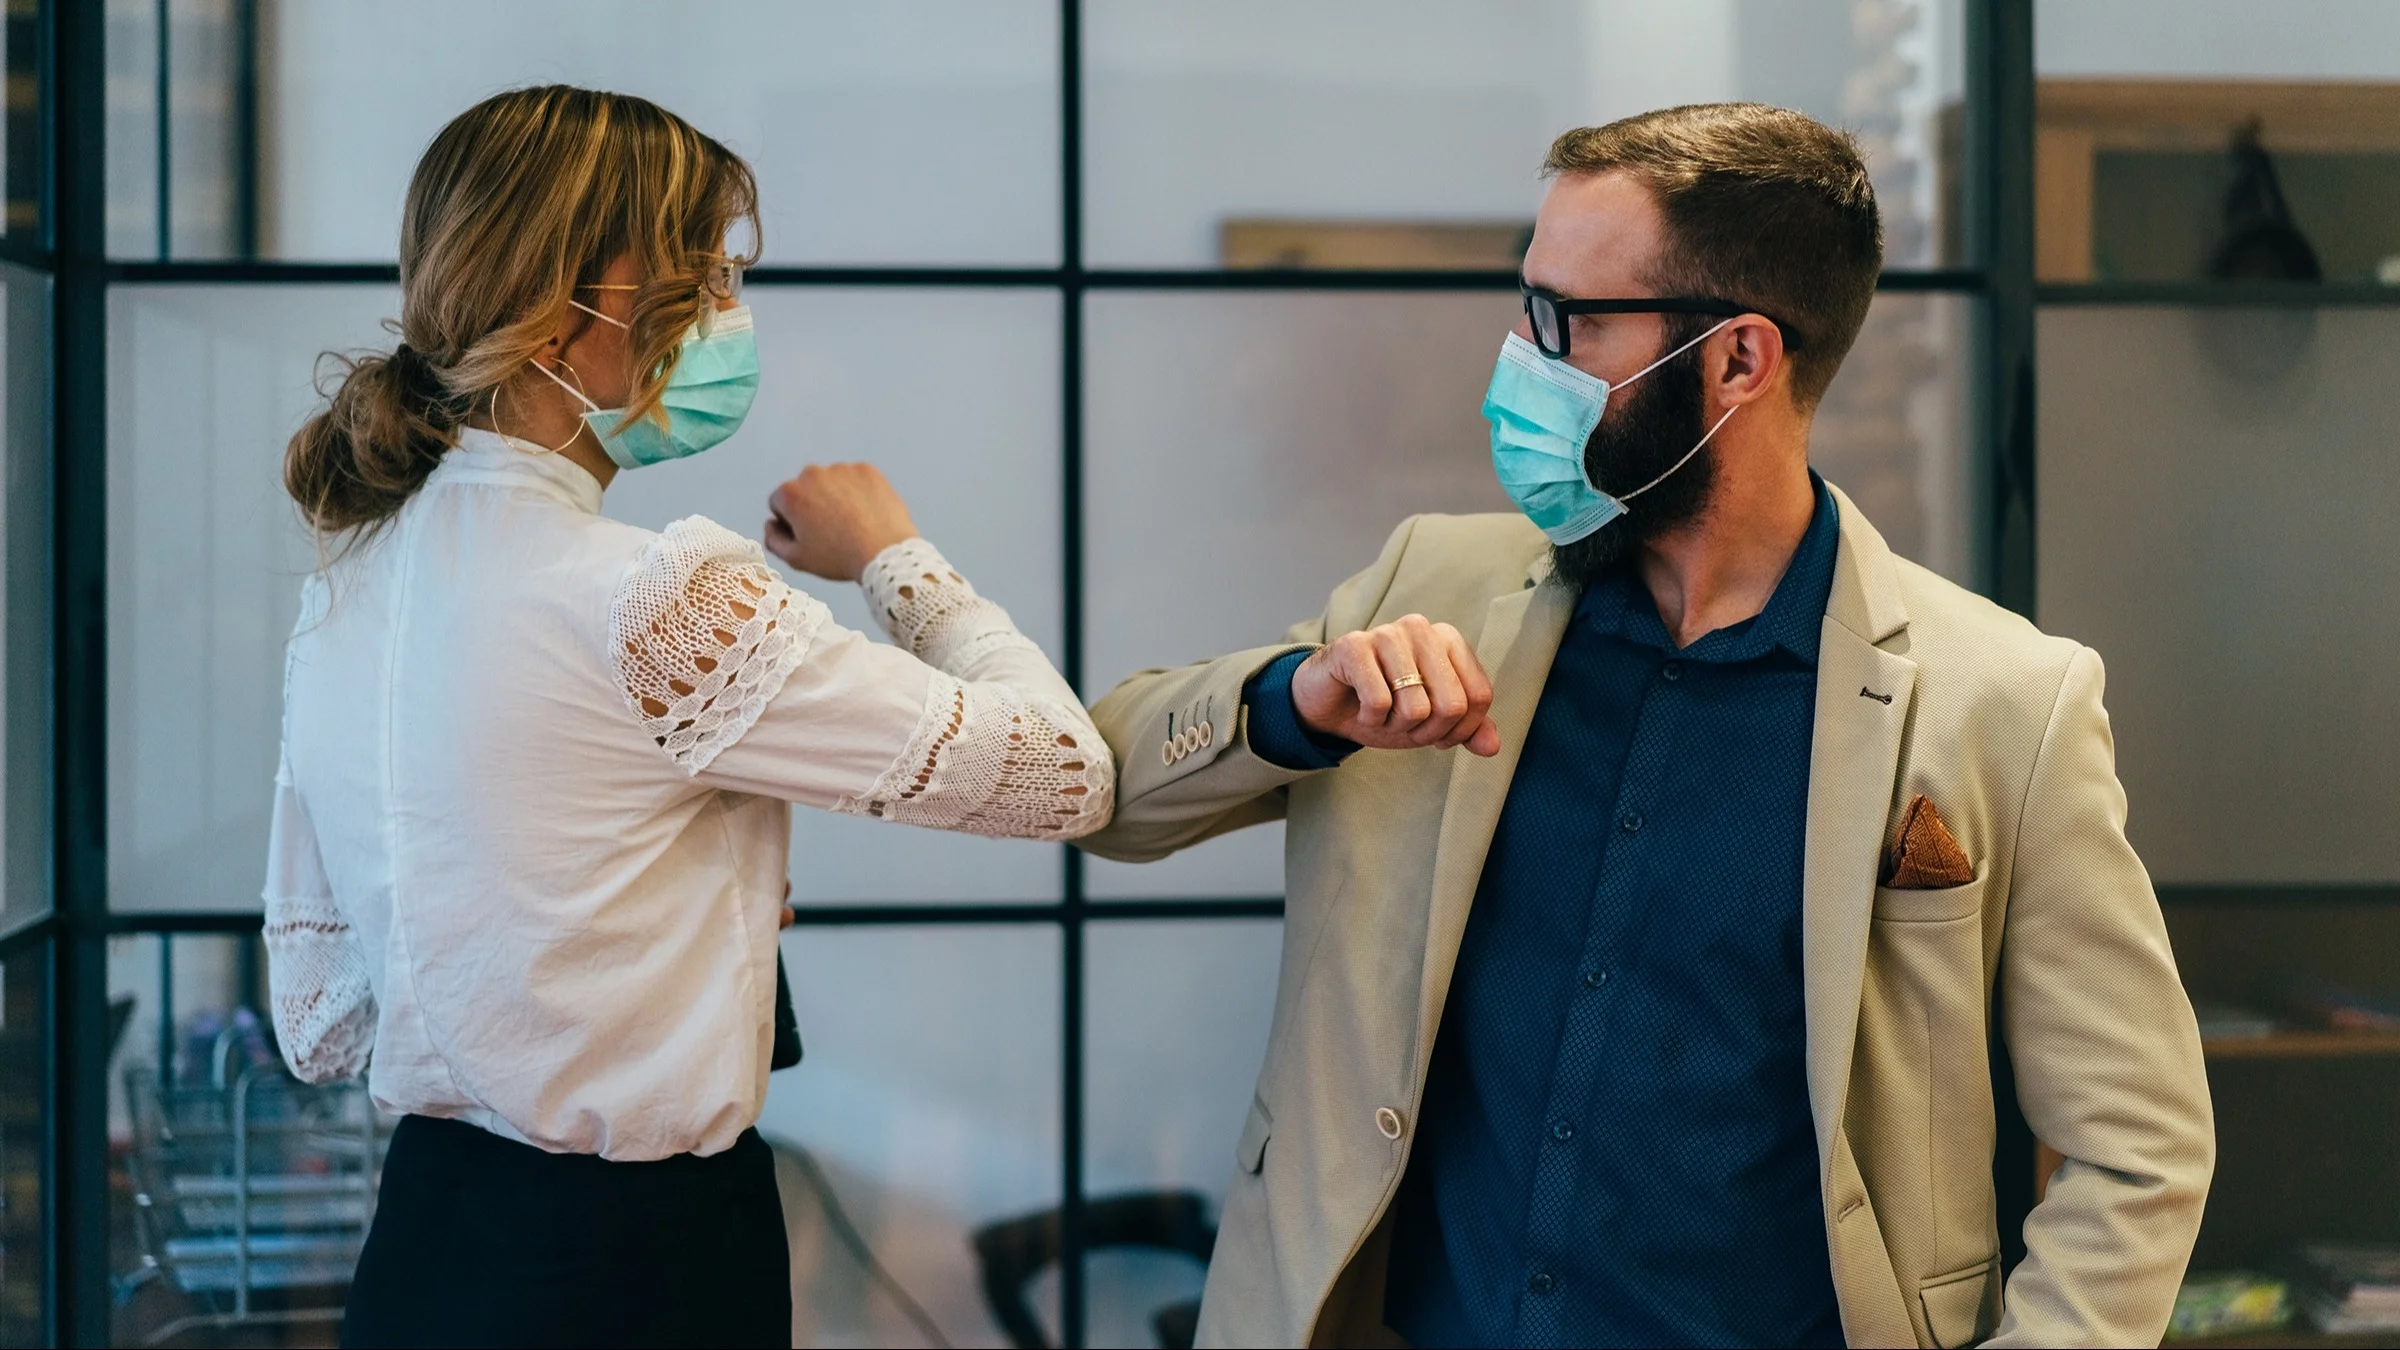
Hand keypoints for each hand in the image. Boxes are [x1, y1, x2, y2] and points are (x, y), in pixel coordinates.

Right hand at [764, 463, 918, 580]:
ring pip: (831, 483)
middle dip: (812, 505)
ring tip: (852, 524)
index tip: (808, 536)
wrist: (885, 553)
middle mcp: (813, 473)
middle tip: (832, 531)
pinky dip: (858, 492)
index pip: (779, 502)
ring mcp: (842, 469)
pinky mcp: (867, 470)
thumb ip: (773, 539)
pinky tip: (867, 513)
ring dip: (836, 497)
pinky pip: (856, 480)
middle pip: (805, 489)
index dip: (790, 522)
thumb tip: (771, 523)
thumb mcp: (796, 559)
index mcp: (790, 493)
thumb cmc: (838, 558)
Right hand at [1290, 615, 1499, 756]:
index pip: (1479, 696)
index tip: (1437, 734)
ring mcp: (1387, 633)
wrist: (1329, 703)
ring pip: (1416, 707)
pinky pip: (1379, 702)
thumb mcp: (1431, 723)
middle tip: (1404, 725)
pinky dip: (1371, 720)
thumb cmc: (1385, 707)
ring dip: (1395, 726)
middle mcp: (1422, 629)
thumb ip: (1467, 730)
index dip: (1461, 730)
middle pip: (1452, 705)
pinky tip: (1361, 708)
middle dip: (1427, 732)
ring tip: (1381, 713)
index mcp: (1448, 640)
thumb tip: (1492, 747)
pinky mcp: (1353, 645)